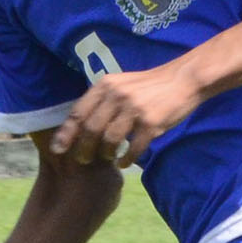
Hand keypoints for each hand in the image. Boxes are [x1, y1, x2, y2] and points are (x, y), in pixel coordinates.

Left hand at [52, 58, 201, 165]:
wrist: (183, 80)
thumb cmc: (149, 86)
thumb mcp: (121, 84)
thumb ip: (103, 99)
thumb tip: (81, 123)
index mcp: (106, 85)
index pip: (79, 112)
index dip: (66, 133)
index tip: (58, 149)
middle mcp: (117, 95)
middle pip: (91, 129)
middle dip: (83, 148)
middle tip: (83, 160)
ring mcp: (135, 109)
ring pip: (110, 139)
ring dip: (105, 153)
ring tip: (107, 158)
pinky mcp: (152, 122)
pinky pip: (134, 147)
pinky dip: (127, 158)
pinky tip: (125, 162)